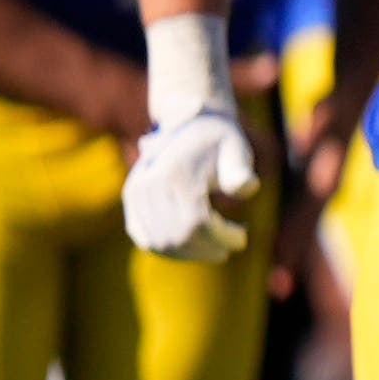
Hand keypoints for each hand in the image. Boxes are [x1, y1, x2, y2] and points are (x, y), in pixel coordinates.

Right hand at [121, 108, 261, 263]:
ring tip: (216, 246)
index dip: (221, 238)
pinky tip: (194, 247)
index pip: (196, 224)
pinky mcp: (132, 203)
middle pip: (178, 238)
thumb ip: (241, 171)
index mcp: (175, 174)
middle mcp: (149, 185)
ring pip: (161, 244)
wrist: (189, 126)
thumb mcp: (236, 150)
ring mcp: (135, 195)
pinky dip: (170, 250)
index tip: (242, 239)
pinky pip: (146, 240)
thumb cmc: (219, 142)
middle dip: (208, 248)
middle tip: (231, 245)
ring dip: (191, 253)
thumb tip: (247, 187)